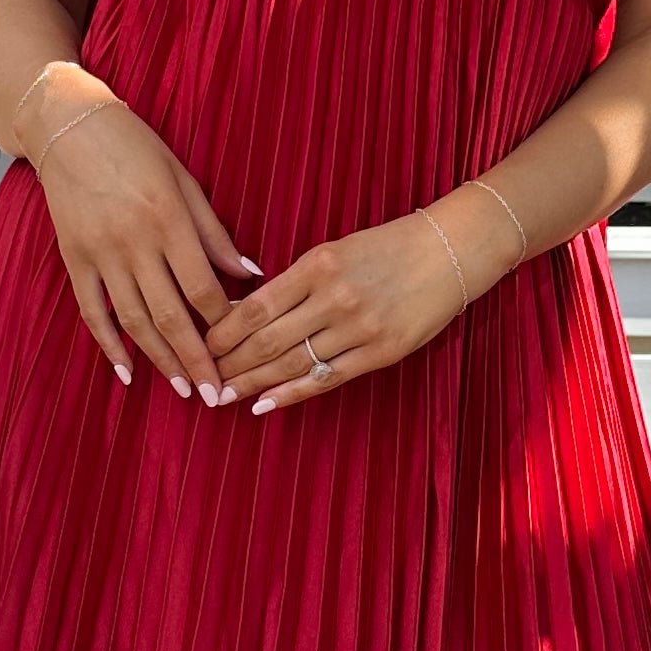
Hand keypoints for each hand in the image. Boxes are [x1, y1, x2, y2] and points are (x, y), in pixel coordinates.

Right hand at [34, 98, 257, 399]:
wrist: (68, 126)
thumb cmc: (134, 146)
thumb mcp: (184, 179)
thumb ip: (214, 230)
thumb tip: (250, 272)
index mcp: (168, 218)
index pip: (203, 286)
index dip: (225, 321)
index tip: (243, 345)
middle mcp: (134, 241)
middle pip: (171, 314)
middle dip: (197, 359)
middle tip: (216, 394)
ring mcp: (100, 252)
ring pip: (134, 320)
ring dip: (160, 360)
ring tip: (182, 389)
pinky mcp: (75, 257)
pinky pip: (92, 310)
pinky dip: (109, 344)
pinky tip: (127, 371)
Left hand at [208, 205, 483, 415]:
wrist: (449, 251)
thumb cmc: (388, 247)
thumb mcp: (335, 250)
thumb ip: (294, 281)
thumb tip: (247, 312)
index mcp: (317, 264)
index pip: (256, 306)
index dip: (223, 332)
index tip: (202, 345)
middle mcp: (334, 297)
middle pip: (268, 339)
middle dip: (231, 363)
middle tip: (204, 378)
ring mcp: (358, 328)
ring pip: (293, 363)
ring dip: (253, 383)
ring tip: (225, 395)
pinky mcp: (380, 352)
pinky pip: (326, 379)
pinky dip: (291, 394)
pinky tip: (264, 404)